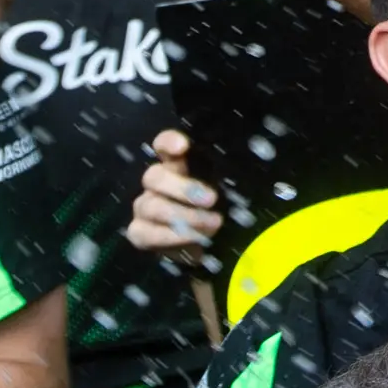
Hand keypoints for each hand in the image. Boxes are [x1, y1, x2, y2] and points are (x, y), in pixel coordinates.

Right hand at [129, 130, 223, 259]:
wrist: (209, 245)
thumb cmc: (220, 209)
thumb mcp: (228, 191)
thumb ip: (227, 180)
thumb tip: (248, 171)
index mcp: (177, 165)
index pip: (163, 145)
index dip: (168, 142)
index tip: (183, 146)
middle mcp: (157, 184)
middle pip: (154, 177)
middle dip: (183, 188)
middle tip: (212, 199)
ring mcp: (145, 207)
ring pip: (150, 205)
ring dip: (183, 216)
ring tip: (213, 224)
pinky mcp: (140, 233)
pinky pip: (145, 233)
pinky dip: (170, 236)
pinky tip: (193, 238)